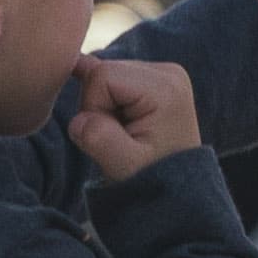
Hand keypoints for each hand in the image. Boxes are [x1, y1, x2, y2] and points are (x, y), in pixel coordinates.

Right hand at [65, 56, 206, 184]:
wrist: (178, 186)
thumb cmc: (152, 175)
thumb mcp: (124, 164)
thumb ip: (99, 138)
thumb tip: (80, 118)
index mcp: (165, 87)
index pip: (102, 76)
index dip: (93, 106)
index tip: (113, 134)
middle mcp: (168, 72)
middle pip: (104, 71)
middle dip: (98, 105)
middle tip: (120, 135)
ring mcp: (163, 73)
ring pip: (106, 75)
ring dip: (104, 105)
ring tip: (126, 131)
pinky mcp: (154, 78)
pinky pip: (115, 74)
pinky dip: (104, 91)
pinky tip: (96, 94)